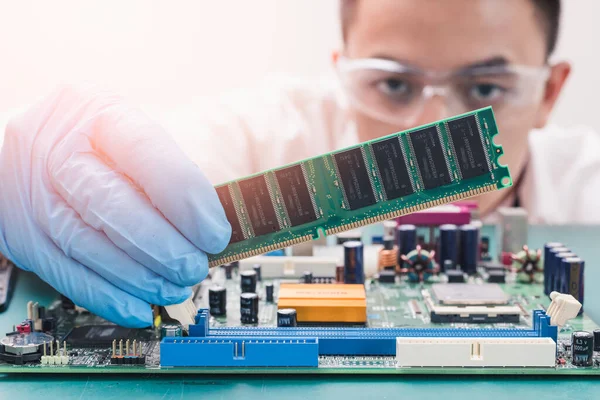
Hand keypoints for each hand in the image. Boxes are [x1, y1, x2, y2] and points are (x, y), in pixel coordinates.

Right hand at [0, 86, 230, 326]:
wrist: (35, 149)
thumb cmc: (101, 145)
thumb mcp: (132, 135)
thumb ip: (169, 171)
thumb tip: (210, 230)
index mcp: (96, 113)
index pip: (145, 150)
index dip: (184, 196)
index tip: (214, 234)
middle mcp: (56, 150)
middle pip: (110, 203)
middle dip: (162, 246)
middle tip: (195, 267)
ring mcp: (33, 195)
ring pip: (86, 244)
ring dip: (139, 277)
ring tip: (176, 288)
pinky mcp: (24, 235)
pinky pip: (64, 273)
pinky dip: (106, 297)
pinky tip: (139, 307)